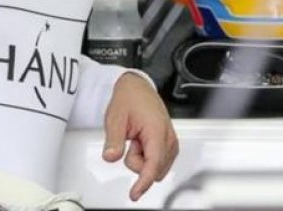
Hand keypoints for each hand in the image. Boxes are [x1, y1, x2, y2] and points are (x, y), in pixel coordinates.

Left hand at [102, 72, 178, 200]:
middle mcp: (169, 138)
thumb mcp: (115, 118)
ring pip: (156, 168)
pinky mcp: (169, 144)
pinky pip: (158, 162)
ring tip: (135, 139)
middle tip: (130, 141)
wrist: (138, 87)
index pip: (152, 165)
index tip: (135, 194)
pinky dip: (146, 157)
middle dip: (137, 162)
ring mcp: (171, 142)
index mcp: (157, 131)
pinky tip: (140, 142)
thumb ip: (114, 140)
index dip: (143, 182)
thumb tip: (111, 157)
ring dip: (142, 159)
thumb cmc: (130, 98)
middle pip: (153, 169)